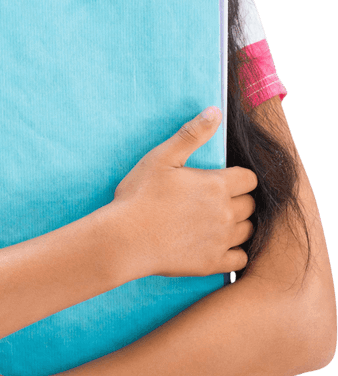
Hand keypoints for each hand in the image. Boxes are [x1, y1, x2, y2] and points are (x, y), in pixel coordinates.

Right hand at [111, 107, 256, 279]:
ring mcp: (220, 240)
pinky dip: (235, 253)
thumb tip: (215, 111)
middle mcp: (225, 213)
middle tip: (217, 201)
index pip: (250, 179)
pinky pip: (240, 260)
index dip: (239, 178)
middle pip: (251, 205)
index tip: (223, 180)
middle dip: (239, 200)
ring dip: (239, 224)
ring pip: (248, 231)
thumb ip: (191, 134)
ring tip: (218, 222)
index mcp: (216, 186)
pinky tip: (220, 245)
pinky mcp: (212, 264)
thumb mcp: (162, 157)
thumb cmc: (139, 197)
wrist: (124, 239)